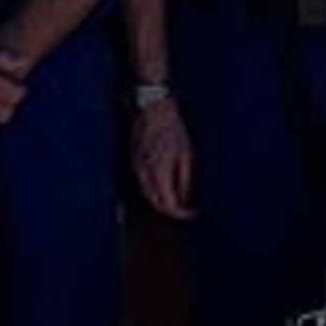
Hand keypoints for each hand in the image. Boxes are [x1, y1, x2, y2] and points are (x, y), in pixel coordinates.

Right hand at [132, 96, 192, 217]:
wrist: (154, 112)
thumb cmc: (173, 130)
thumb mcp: (186, 154)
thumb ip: (184, 179)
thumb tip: (185, 198)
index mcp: (161, 172)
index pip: (168, 203)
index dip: (180, 213)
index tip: (190, 213)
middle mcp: (146, 173)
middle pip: (156, 203)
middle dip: (170, 210)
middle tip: (184, 209)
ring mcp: (138, 168)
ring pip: (148, 195)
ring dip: (161, 202)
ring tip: (176, 200)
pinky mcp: (135, 163)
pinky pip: (143, 184)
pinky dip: (153, 191)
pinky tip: (164, 188)